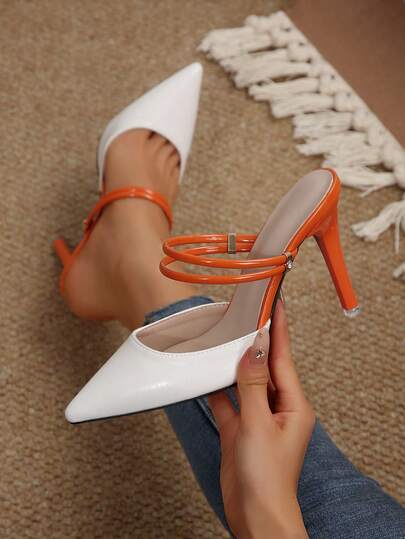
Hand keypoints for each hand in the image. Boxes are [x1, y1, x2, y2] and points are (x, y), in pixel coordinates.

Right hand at [208, 300, 314, 538]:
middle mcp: (277, 408)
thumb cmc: (267, 477)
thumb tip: (254, 349)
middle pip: (264, 366)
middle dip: (254, 341)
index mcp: (293, 405)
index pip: (283, 357)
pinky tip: (207, 374)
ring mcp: (257, 419)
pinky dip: (218, 389)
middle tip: (244, 315)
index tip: (274, 303)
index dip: (278, 329)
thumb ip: (253, 384)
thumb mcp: (258, 423)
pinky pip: (228, 402)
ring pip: (244, 382)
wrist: (255, 517)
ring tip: (224, 338)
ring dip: (234, 363)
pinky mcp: (239, 431)